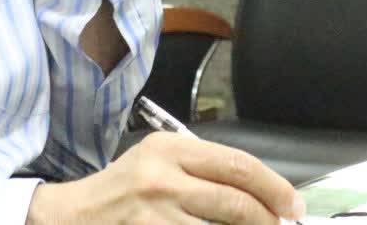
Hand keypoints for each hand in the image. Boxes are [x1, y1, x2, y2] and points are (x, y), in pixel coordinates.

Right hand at [25, 133, 305, 224]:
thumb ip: (201, 168)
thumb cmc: (122, 191)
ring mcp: (156, 214)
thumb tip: (259, 193)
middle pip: (237, 201)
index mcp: (168, 148)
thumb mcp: (155, 161)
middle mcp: (162, 177)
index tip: (292, 205)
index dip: (274, 187)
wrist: (75, 216)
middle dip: (269, 219)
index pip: (237, 164)